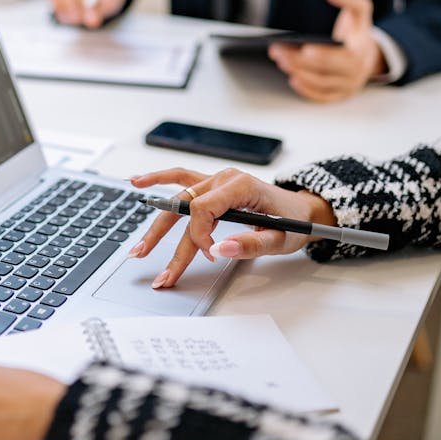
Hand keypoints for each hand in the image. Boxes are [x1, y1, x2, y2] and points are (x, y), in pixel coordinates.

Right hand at [128, 167, 335, 287]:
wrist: (302, 210)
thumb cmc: (293, 223)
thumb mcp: (280, 239)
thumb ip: (250, 244)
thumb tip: (219, 249)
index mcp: (240, 186)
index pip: (202, 209)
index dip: (199, 236)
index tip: (210, 255)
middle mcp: (224, 179)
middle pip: (184, 205)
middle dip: (163, 236)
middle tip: (148, 262)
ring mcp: (216, 179)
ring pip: (178, 196)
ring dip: (156, 220)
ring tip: (138, 244)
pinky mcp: (213, 185)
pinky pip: (181, 177)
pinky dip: (160, 179)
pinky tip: (139, 182)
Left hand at [268, 0, 386, 101]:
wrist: (370, 54)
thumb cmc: (358, 31)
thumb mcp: (360, 10)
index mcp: (360, 53)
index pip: (340, 57)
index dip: (321, 54)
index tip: (304, 47)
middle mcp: (355, 74)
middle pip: (323, 72)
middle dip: (298, 61)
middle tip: (277, 50)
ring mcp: (347, 87)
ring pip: (320, 84)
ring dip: (298, 73)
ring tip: (280, 59)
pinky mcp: (339, 96)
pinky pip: (321, 97)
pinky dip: (306, 90)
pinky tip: (292, 77)